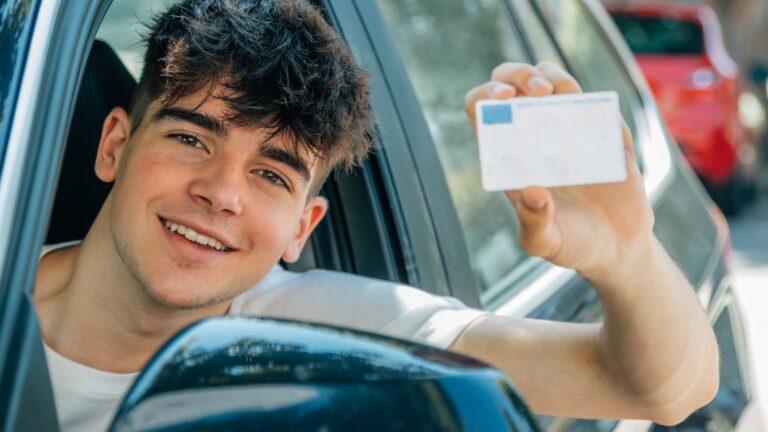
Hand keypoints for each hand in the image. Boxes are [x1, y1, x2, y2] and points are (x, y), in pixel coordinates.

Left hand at [464, 62, 653, 277]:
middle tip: (535, 91)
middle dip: (517, 73)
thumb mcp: (546, 242)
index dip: (485, 97)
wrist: (617, 248)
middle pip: (513, 82)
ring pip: (552, 78)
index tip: (501, 100)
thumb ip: (535, 222)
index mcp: (508, 155)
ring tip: (558, 94)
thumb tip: (533, 192)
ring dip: (552, 75)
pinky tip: (591, 116)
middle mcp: (534, 134)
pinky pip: (594, 100)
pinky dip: (590, 98)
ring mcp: (569, 127)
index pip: (483, 111)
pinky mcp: (604, 130)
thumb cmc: (572, 244)